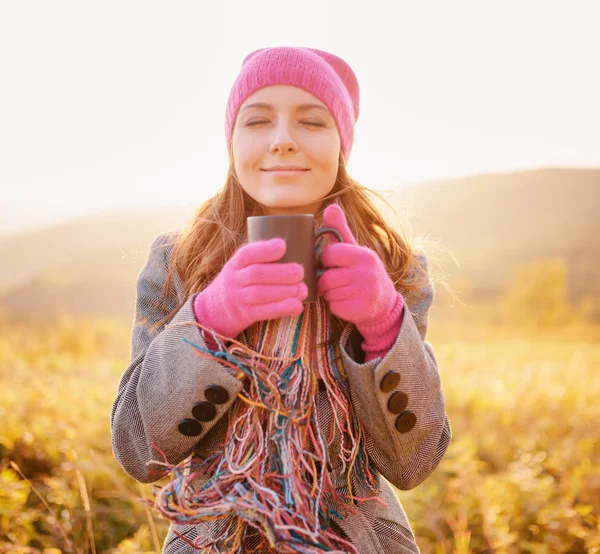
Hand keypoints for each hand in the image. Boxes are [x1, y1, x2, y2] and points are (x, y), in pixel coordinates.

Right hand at [193, 238, 307, 339]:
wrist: (215, 309)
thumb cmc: (239, 281)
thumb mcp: (241, 266)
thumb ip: (261, 258)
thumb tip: (299, 245)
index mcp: (236, 263)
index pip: (247, 254)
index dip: (264, 249)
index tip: (283, 245)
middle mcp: (235, 279)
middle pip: (255, 274)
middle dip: (280, 272)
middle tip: (300, 271)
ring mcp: (239, 298)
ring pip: (260, 294)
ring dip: (284, 291)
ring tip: (302, 290)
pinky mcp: (245, 315)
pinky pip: (264, 312)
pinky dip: (282, 309)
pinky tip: (297, 306)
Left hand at [317, 204, 403, 345]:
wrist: (384, 304)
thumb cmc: (363, 272)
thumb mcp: (355, 250)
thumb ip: (340, 230)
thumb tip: (331, 206)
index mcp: (364, 255)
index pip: (329, 254)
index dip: (327, 260)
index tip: (335, 264)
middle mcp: (366, 273)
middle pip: (326, 277)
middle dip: (327, 280)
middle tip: (339, 281)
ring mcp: (363, 293)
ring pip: (328, 293)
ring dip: (331, 294)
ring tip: (345, 291)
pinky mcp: (359, 310)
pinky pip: (333, 306)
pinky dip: (336, 306)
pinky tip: (348, 302)